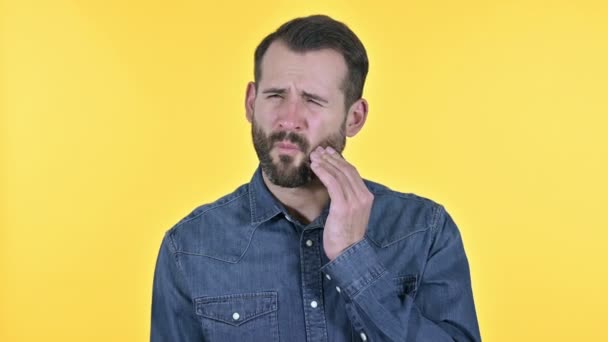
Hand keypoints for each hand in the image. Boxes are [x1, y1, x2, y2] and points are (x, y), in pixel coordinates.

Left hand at [310, 146, 373, 260]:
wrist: (347, 254)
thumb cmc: (345, 236)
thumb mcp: (350, 214)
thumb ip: (347, 199)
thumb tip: (335, 185)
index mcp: (367, 197)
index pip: (353, 172)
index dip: (340, 160)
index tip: (328, 153)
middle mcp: (363, 197)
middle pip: (346, 170)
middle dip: (331, 158)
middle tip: (318, 150)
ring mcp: (355, 201)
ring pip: (339, 174)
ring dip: (325, 162)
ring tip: (313, 156)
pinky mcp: (343, 206)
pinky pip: (332, 183)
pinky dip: (323, 172)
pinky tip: (314, 167)